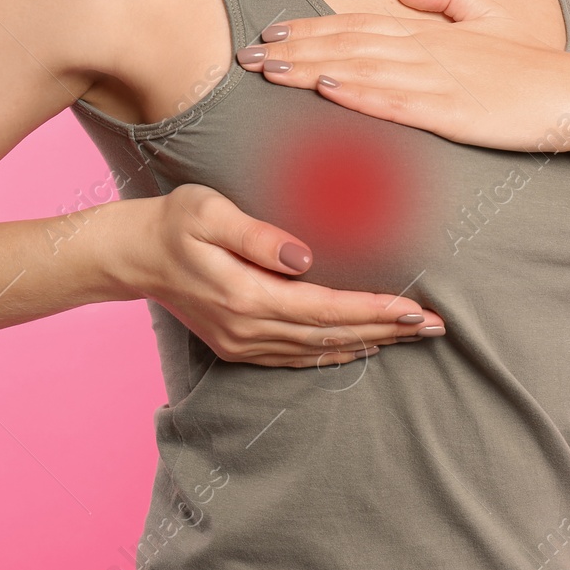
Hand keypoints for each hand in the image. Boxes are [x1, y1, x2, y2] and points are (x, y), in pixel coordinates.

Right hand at [121, 184, 446, 367]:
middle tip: (437, 326)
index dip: (373, 310)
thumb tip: (303, 257)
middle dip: (388, 331)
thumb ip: (257, 235)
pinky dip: (335, 354)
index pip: (326, 308)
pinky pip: (298, 357)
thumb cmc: (174, 222)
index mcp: (247, 296)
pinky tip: (363, 347)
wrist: (131, 255)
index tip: (414, 308)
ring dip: (370, 343)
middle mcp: (249, 328)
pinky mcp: (239, 346)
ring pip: (320, 350)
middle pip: (332, 335)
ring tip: (414, 336)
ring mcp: (243, 343)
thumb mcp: (209, 212)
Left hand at [235, 0, 569, 153]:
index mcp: (432, 31)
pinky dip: (359, 94)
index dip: (310, 26)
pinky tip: (327, 90)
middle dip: (293, 48)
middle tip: (244, 55)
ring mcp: (438, 80)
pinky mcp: (453, 112)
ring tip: (268, 72)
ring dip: (310, 69)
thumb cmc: (533, 66)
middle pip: (347, 43)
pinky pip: (397, 101)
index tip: (268, 31)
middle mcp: (427, 49)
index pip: (357, 23)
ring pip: (361, 69)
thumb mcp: (491, 19)